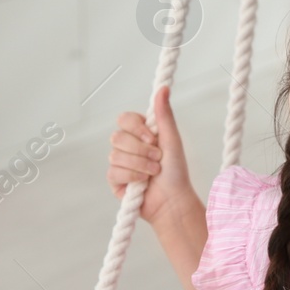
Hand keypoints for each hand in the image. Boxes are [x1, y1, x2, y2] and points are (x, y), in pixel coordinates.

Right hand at [108, 84, 194, 225]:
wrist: (173, 200)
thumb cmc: (176, 171)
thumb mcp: (171, 139)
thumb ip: (164, 114)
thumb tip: (163, 88)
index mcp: (140, 134)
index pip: (124, 119)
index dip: (136, 128)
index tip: (152, 137)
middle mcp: (128, 146)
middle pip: (117, 136)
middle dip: (141, 150)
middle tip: (158, 159)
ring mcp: (120, 163)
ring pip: (115, 155)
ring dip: (140, 164)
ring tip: (154, 173)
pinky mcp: (115, 180)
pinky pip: (114, 171)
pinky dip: (132, 176)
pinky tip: (143, 182)